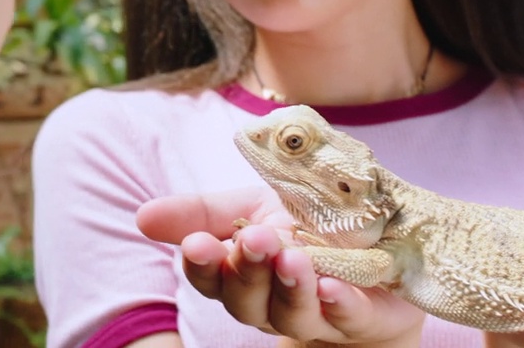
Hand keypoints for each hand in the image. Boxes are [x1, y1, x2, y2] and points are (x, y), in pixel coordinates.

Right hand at [138, 187, 423, 344]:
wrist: (382, 250)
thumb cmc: (308, 226)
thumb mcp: (253, 206)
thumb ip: (202, 212)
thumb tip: (141, 216)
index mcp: (240, 273)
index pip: (210, 278)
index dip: (202, 265)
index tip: (197, 243)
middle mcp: (271, 302)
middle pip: (246, 301)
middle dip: (247, 271)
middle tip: (255, 239)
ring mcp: (317, 314)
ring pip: (291, 314)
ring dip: (289, 287)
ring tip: (292, 257)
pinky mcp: (363, 316)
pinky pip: (347, 318)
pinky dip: (339, 303)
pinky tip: (332, 286)